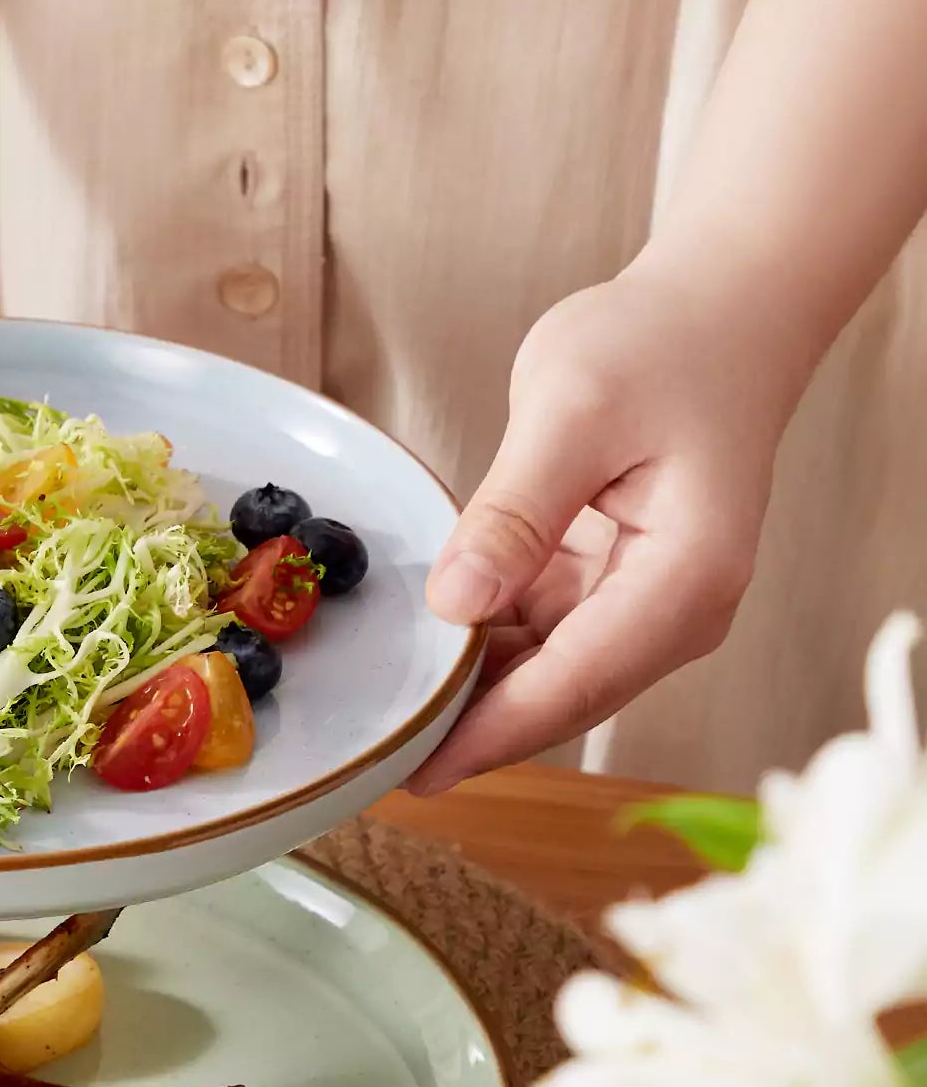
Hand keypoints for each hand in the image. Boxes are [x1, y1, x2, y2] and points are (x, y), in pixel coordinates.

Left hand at [408, 255, 797, 792]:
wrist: (714, 313)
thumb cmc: (658, 345)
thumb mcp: (571, 411)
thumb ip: (513, 514)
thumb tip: (458, 606)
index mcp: (685, 580)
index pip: (573, 686)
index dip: (488, 736)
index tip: (413, 773)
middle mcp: (674, 612)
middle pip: (559, 699)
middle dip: (469, 733)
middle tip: (372, 759)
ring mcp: (642, 607)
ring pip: (543, 678)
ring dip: (468, 695)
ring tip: (380, 714)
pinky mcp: (610, 590)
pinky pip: (538, 641)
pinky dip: (481, 649)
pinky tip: (418, 656)